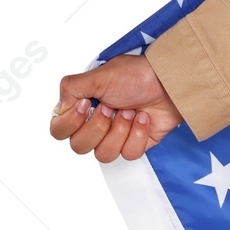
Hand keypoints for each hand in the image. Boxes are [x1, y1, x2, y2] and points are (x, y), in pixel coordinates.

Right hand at [49, 54, 182, 161]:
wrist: (171, 81)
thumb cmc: (138, 75)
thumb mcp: (100, 74)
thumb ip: (71, 88)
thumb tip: (61, 107)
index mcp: (83, 108)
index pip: (59, 131)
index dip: (71, 123)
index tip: (87, 104)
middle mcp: (96, 124)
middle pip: (79, 147)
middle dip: (99, 126)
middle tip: (113, 107)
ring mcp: (116, 136)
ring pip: (103, 154)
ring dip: (120, 130)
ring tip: (131, 112)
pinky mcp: (136, 144)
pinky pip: (128, 154)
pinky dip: (137, 135)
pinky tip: (143, 119)